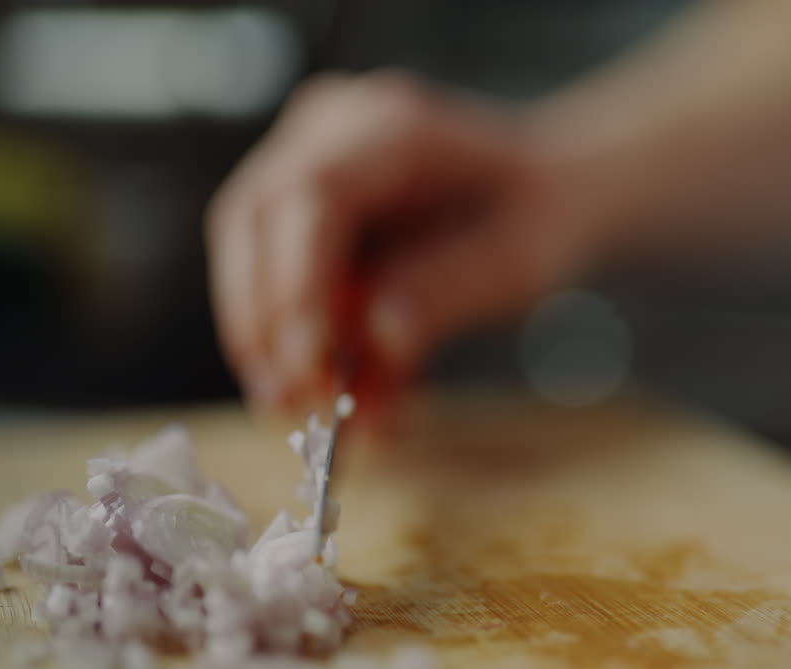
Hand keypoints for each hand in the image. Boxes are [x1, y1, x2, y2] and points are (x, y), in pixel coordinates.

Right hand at [206, 71, 602, 418]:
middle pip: (253, 219)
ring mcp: (306, 160)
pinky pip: (271, 275)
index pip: (312, 195)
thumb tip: (378, 338)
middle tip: (295, 407)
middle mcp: (334, 130)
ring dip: (269, 343)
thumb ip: (445, 293)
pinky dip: (293, 344)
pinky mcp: (298, 207)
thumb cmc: (539, 219)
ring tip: (313, 415)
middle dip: (265, 324)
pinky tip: (338, 398)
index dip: (298, 286)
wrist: (543, 194)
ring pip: (247, 254)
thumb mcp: (517, 264)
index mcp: (395, 129)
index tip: (310, 367)